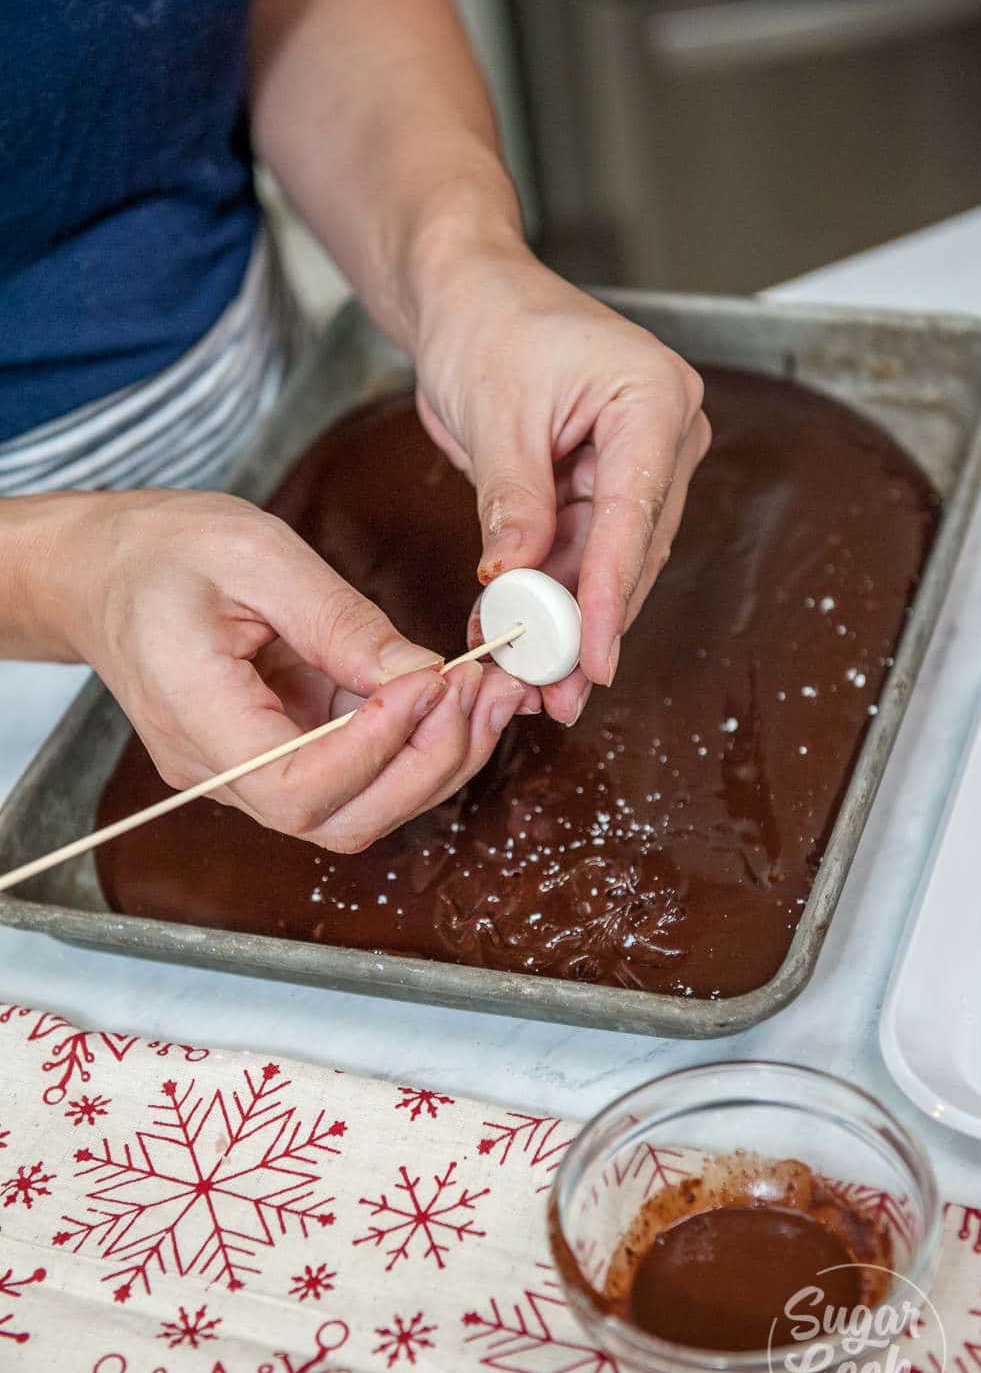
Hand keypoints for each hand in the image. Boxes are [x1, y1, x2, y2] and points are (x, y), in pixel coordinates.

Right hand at [42, 490, 530, 849]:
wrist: (101, 572)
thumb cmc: (161, 551)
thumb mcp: (254, 554)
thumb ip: (338, 622)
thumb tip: (422, 677)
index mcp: (193, 717)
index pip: (295, 786)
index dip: (376, 749)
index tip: (431, 683)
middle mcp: (217, 769)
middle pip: (338, 820)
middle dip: (427, 765)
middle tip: (484, 692)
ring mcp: (245, 773)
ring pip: (357, 811)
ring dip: (434, 762)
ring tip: (487, 693)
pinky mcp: (274, 757)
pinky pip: (354, 778)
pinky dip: (414, 746)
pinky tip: (455, 698)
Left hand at [413, 247, 710, 723]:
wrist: (469, 297)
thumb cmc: (488, 323)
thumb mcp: (495, 413)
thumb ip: (512, 502)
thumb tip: (514, 580)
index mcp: (654, 400)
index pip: (633, 517)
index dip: (608, 596)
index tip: (592, 659)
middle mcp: (661, 437)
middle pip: (628, 553)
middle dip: (585, 626)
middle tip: (555, 692)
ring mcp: (634, 466)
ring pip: (603, 565)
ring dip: (562, 624)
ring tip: (530, 683)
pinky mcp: (600, 489)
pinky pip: (574, 556)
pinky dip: (542, 598)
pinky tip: (512, 641)